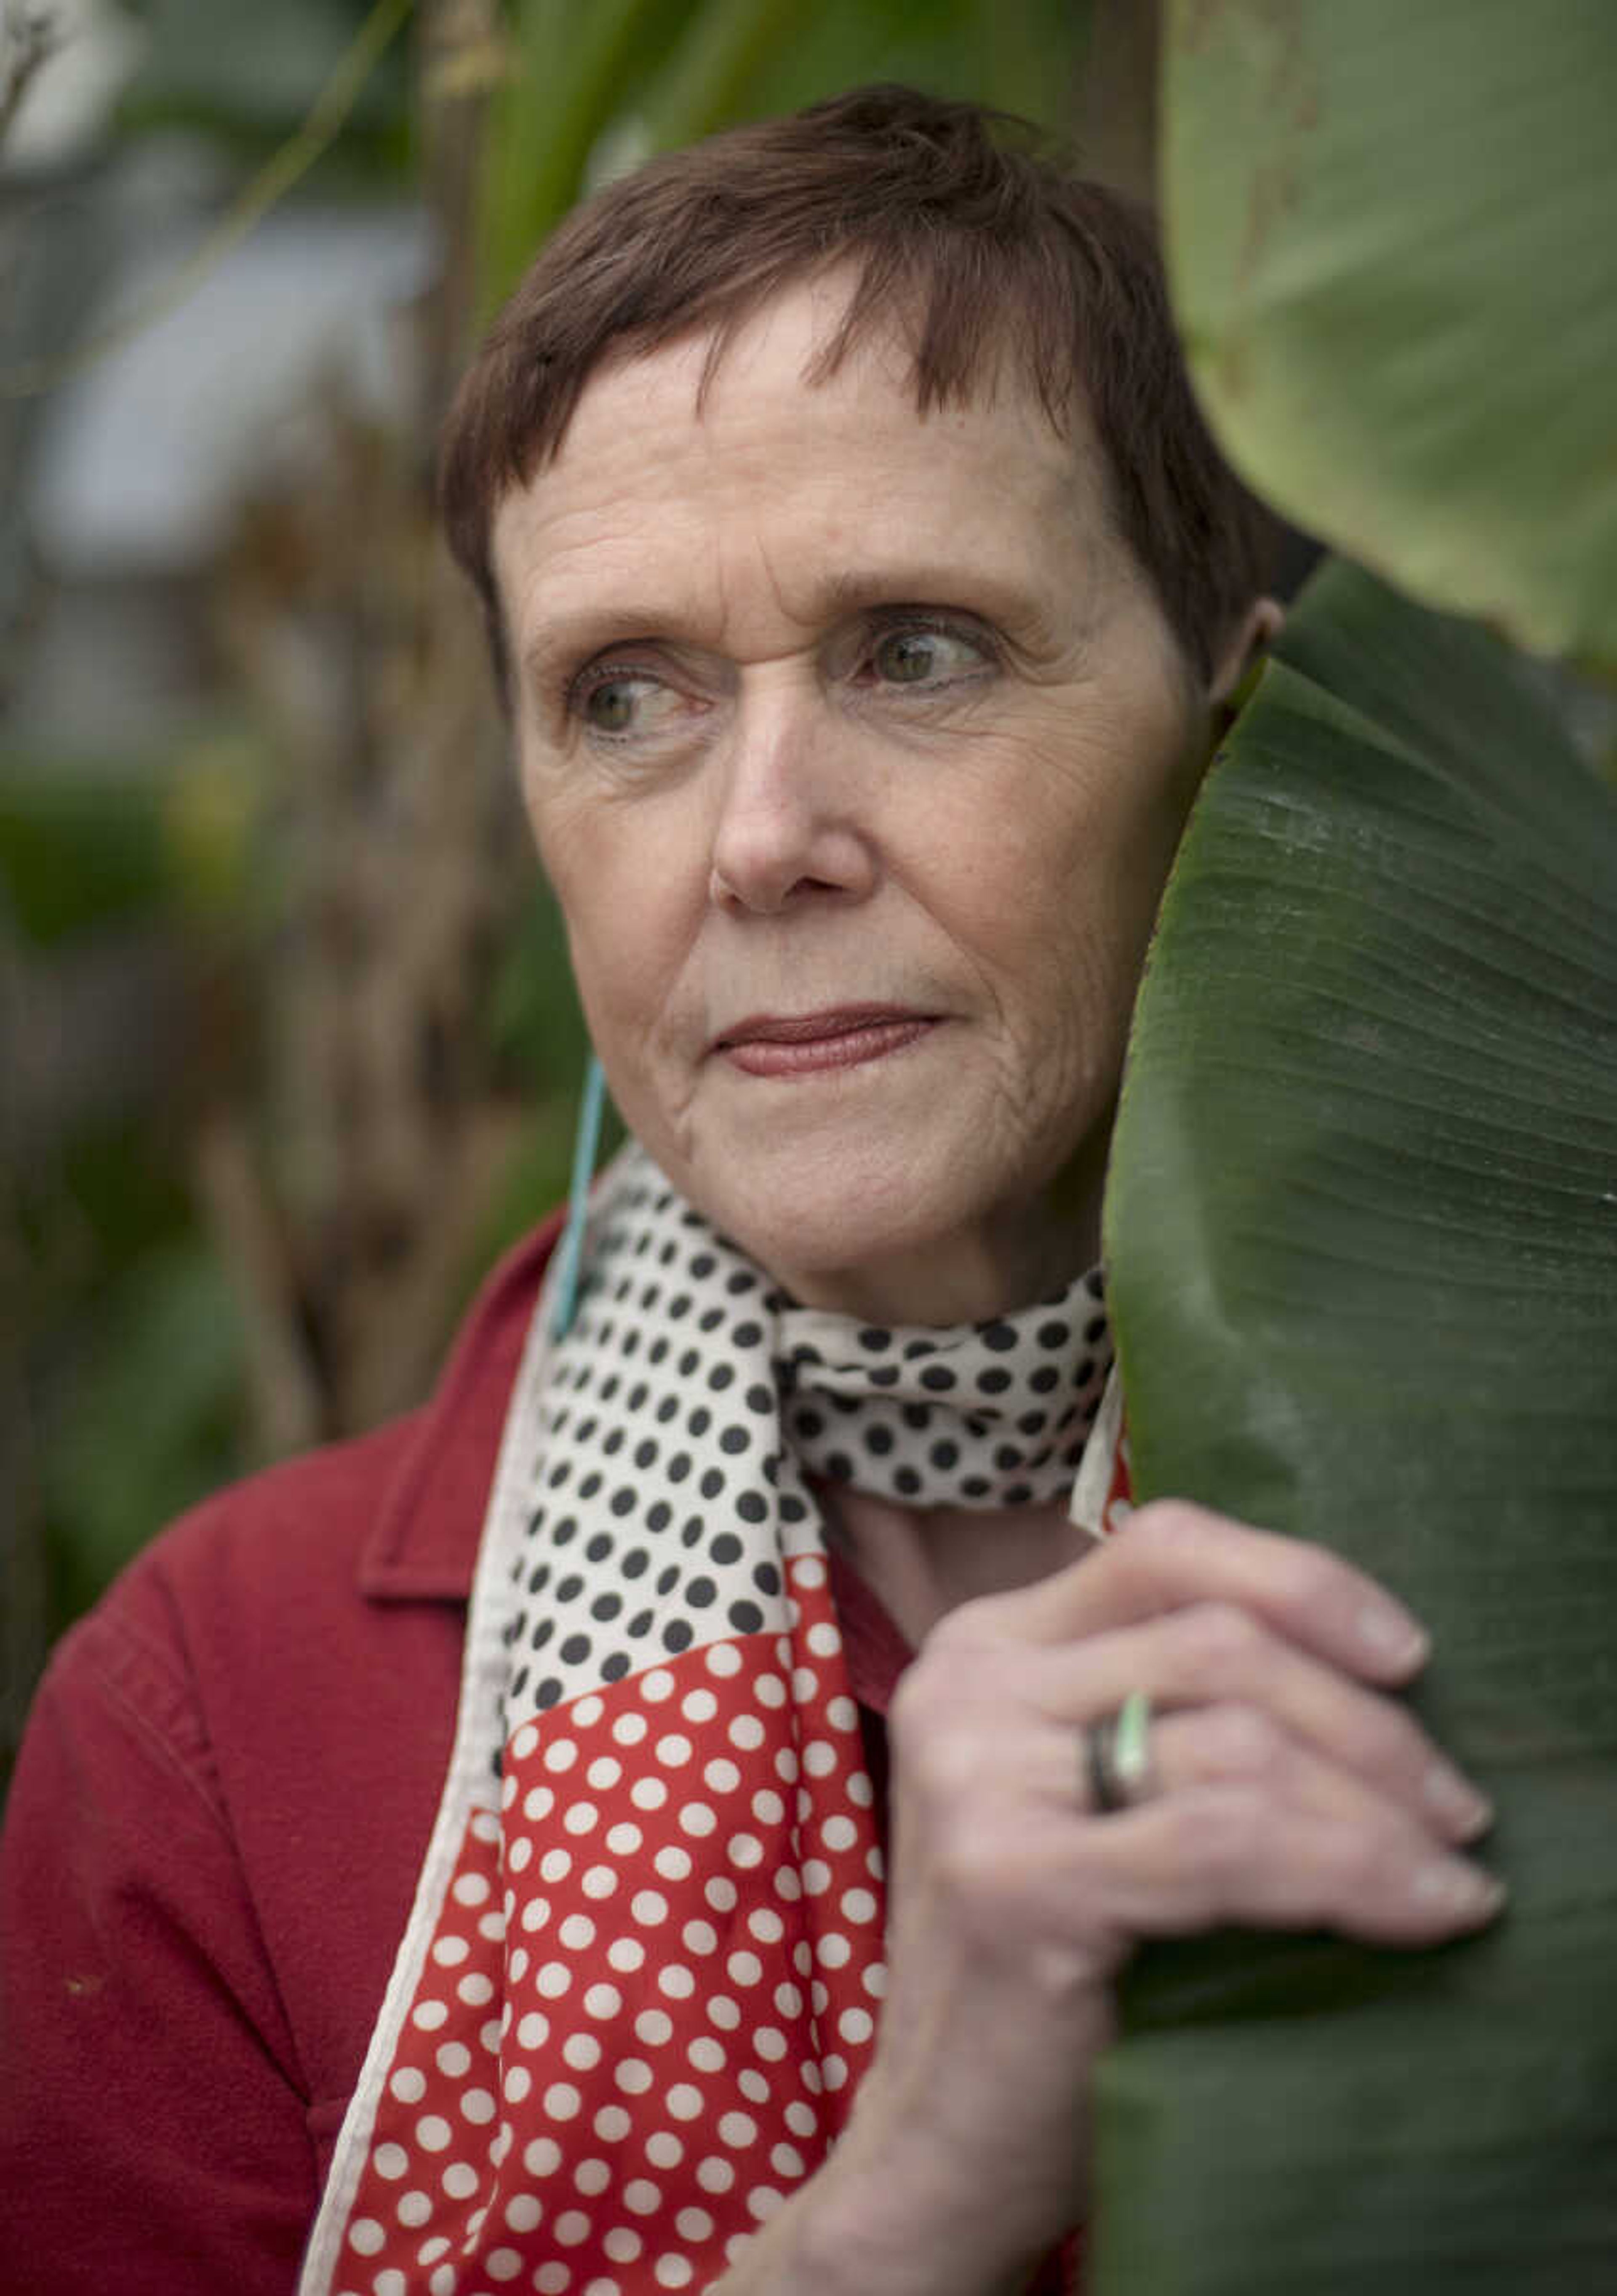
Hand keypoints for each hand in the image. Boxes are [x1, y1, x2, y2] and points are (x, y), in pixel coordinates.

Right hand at [788, 1500, 1501, 2295]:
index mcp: (984, 1646)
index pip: (1165, 1547)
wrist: (943, 2135)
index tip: (1407, 1654)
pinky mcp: (1012, 1879)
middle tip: (1452, 1803)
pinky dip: (1353, 1873)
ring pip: (1240, 1742)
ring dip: (1378, 1809)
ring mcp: (975, 1777)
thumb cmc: (1046, 1966)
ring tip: (1445, 1865)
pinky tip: (1422, 1908)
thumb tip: (1366, 1672)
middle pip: (1220, 1641)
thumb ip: (1164, 1710)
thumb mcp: (1087, 1798)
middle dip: (1367, 1721)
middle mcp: (965, 1687)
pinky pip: (1228, 1843)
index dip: (1303, 1581)